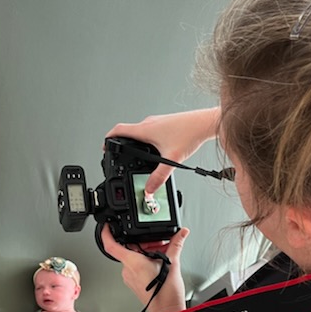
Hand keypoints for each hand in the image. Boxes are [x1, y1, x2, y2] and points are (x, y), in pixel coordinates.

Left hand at [101, 225, 189, 311]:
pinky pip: (136, 267)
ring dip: (146, 252)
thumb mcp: (173, 263)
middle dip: (143, 242)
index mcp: (132, 262)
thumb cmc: (165, 293)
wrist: (166, 311)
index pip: (111, 245)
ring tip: (162, 254)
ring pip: (133, 258)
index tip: (107, 226)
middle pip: (128, 249)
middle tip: (157, 242)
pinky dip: (145, 261)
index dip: (106, 233)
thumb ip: (176, 244)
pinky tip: (158, 263)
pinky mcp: (134, 283)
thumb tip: (181, 233)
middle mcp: (128, 270)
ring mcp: (130, 278)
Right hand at [105, 108, 219, 194]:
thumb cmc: (190, 133)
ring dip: (136, 143)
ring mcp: (158, 123)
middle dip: (122, 144)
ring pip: (140, 132)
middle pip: (128, 132)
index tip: (105, 147)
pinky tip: (156, 151)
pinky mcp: (166, 124)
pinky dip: (147, 141)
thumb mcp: (172, 160)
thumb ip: (159, 177)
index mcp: (145, 129)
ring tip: (137, 155)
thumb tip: (149, 188)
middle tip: (120, 155)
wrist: (205, 123)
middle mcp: (149, 123)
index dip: (108, 139)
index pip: (118, 130)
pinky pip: (150, 132)